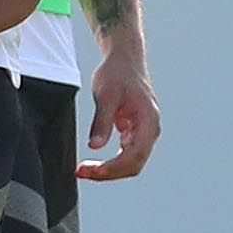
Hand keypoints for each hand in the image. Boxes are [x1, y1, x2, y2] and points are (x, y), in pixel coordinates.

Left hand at [76, 51, 160, 180]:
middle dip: (108, 173)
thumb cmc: (117, 73)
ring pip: (130, 162)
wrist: (124, 59)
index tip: (90, 171)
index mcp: (149, 121)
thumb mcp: (105, 95)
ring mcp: (144, 132)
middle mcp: (151, 130)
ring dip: (109, 170)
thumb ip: (102, 121)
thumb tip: (95, 147)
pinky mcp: (135, 132)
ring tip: (85, 170)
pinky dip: (111, 161)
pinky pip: (126, 154)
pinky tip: (93, 162)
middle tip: (82, 172)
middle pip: (133, 164)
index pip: (134, 156)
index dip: (112, 168)